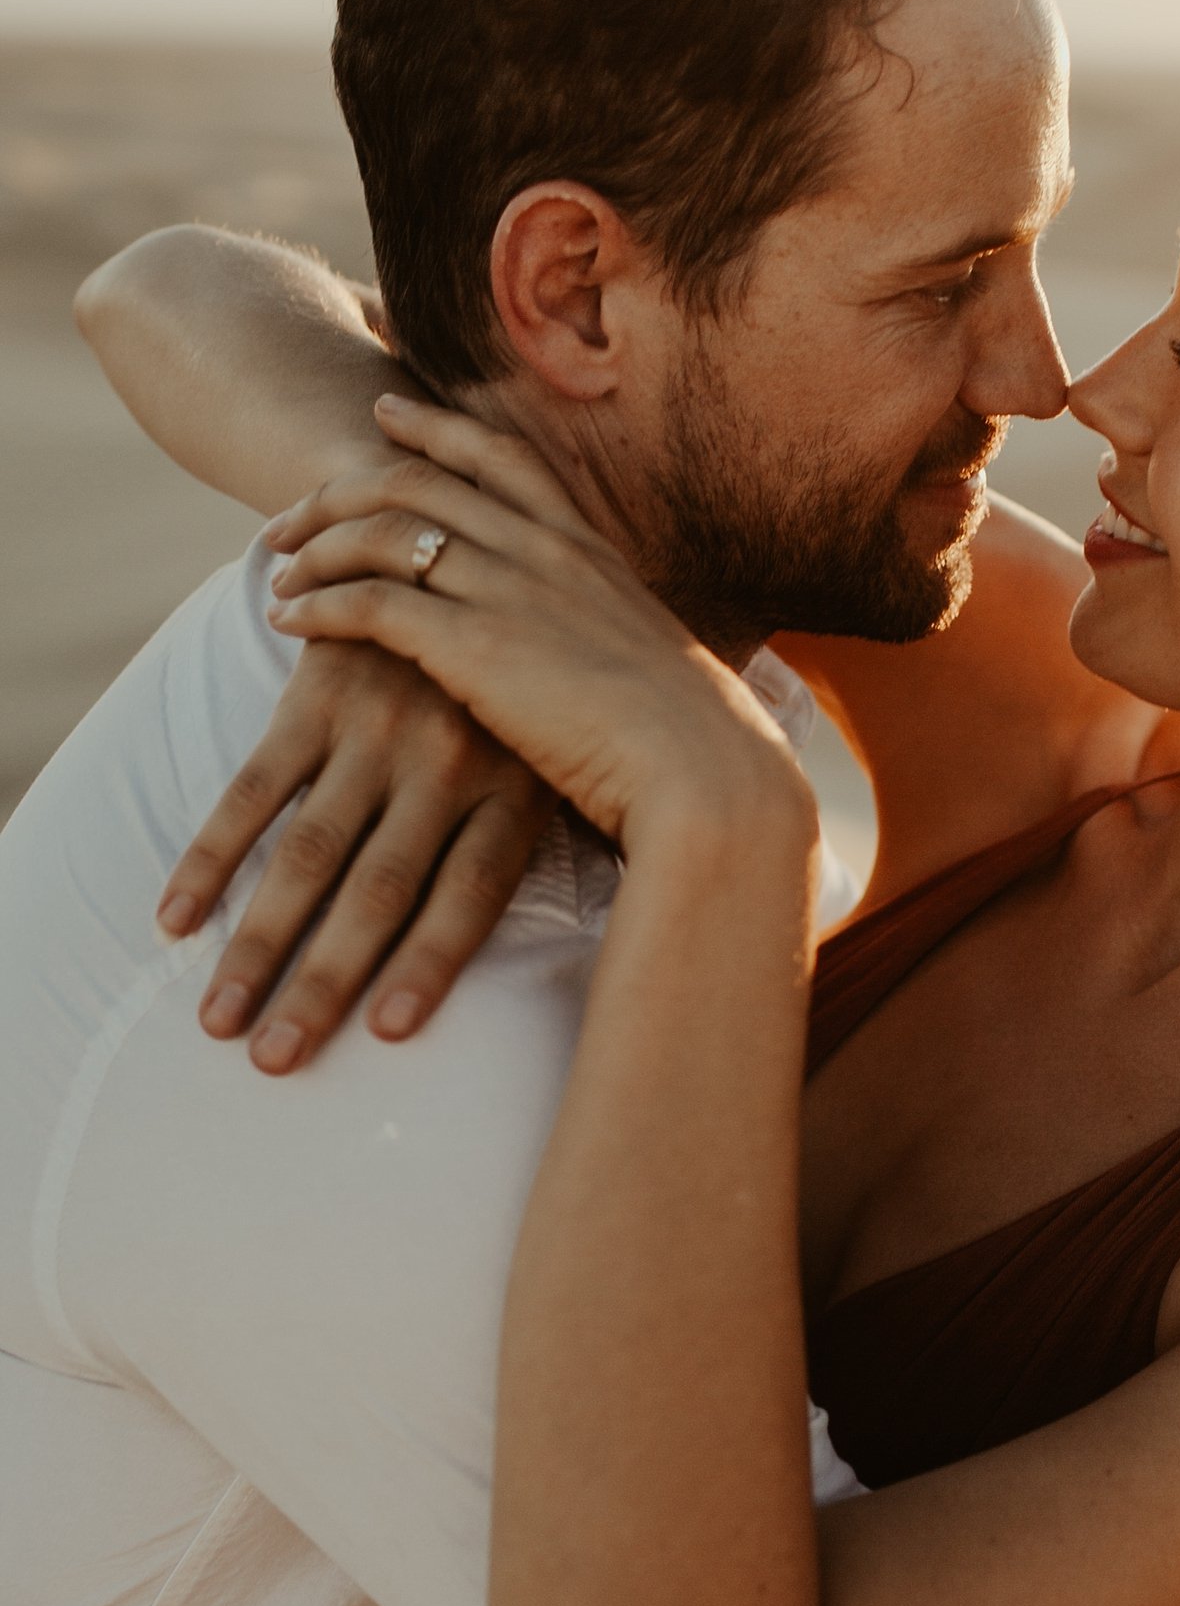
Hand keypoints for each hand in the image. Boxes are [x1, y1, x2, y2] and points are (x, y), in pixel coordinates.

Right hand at [157, 643, 554, 1067]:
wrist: (464, 544)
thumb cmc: (524, 690)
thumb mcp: (557, 752)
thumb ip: (540, 841)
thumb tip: (578, 959)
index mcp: (515, 785)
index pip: (471, 894)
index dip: (430, 964)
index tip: (385, 1034)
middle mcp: (447, 758)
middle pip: (379, 891)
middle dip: (321, 983)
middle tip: (272, 1061)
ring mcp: (377, 724)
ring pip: (309, 852)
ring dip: (255, 941)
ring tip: (218, 1018)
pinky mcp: (317, 694)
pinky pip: (254, 787)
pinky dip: (209, 857)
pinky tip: (175, 919)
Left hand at [264, 394, 814, 864]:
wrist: (700, 768)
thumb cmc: (682, 737)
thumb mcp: (641, 655)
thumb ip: (598, 631)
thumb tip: (584, 650)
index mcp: (585, 544)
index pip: (499, 454)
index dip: (435, 426)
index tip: (384, 409)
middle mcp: (542, 548)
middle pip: (418, 481)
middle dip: (341, 489)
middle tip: (290, 516)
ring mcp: (508, 590)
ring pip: (384, 532)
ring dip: (317, 545)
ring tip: (276, 568)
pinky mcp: (473, 647)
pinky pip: (371, 604)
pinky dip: (319, 603)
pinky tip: (287, 620)